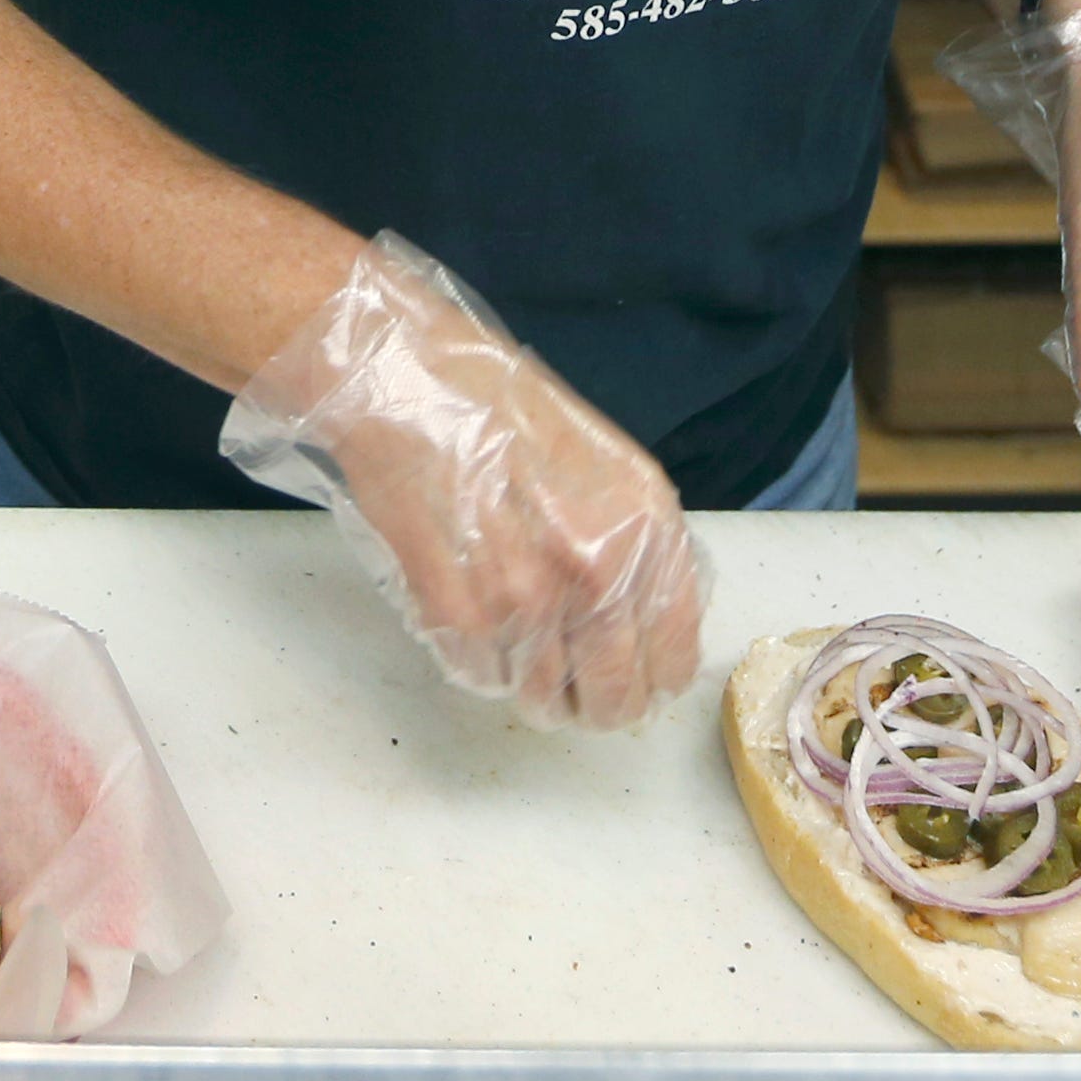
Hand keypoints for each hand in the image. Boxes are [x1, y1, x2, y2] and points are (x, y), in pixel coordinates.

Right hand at [219, 232, 705, 730]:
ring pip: (541, 696)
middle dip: (587, 703)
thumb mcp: (606, 466)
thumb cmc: (499, 408)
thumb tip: (641, 627)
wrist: (406, 377)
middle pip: (613, 698)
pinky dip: (470, 661)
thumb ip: (636, 547)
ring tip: (501, 630)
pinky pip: (478, 676)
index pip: (673, 659)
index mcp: (648, 528)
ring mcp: (530, 597)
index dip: (647, 683)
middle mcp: (601, 570)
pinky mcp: (462, 611)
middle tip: (562, 688)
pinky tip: (462, 612)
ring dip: (524, 681)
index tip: (624, 683)